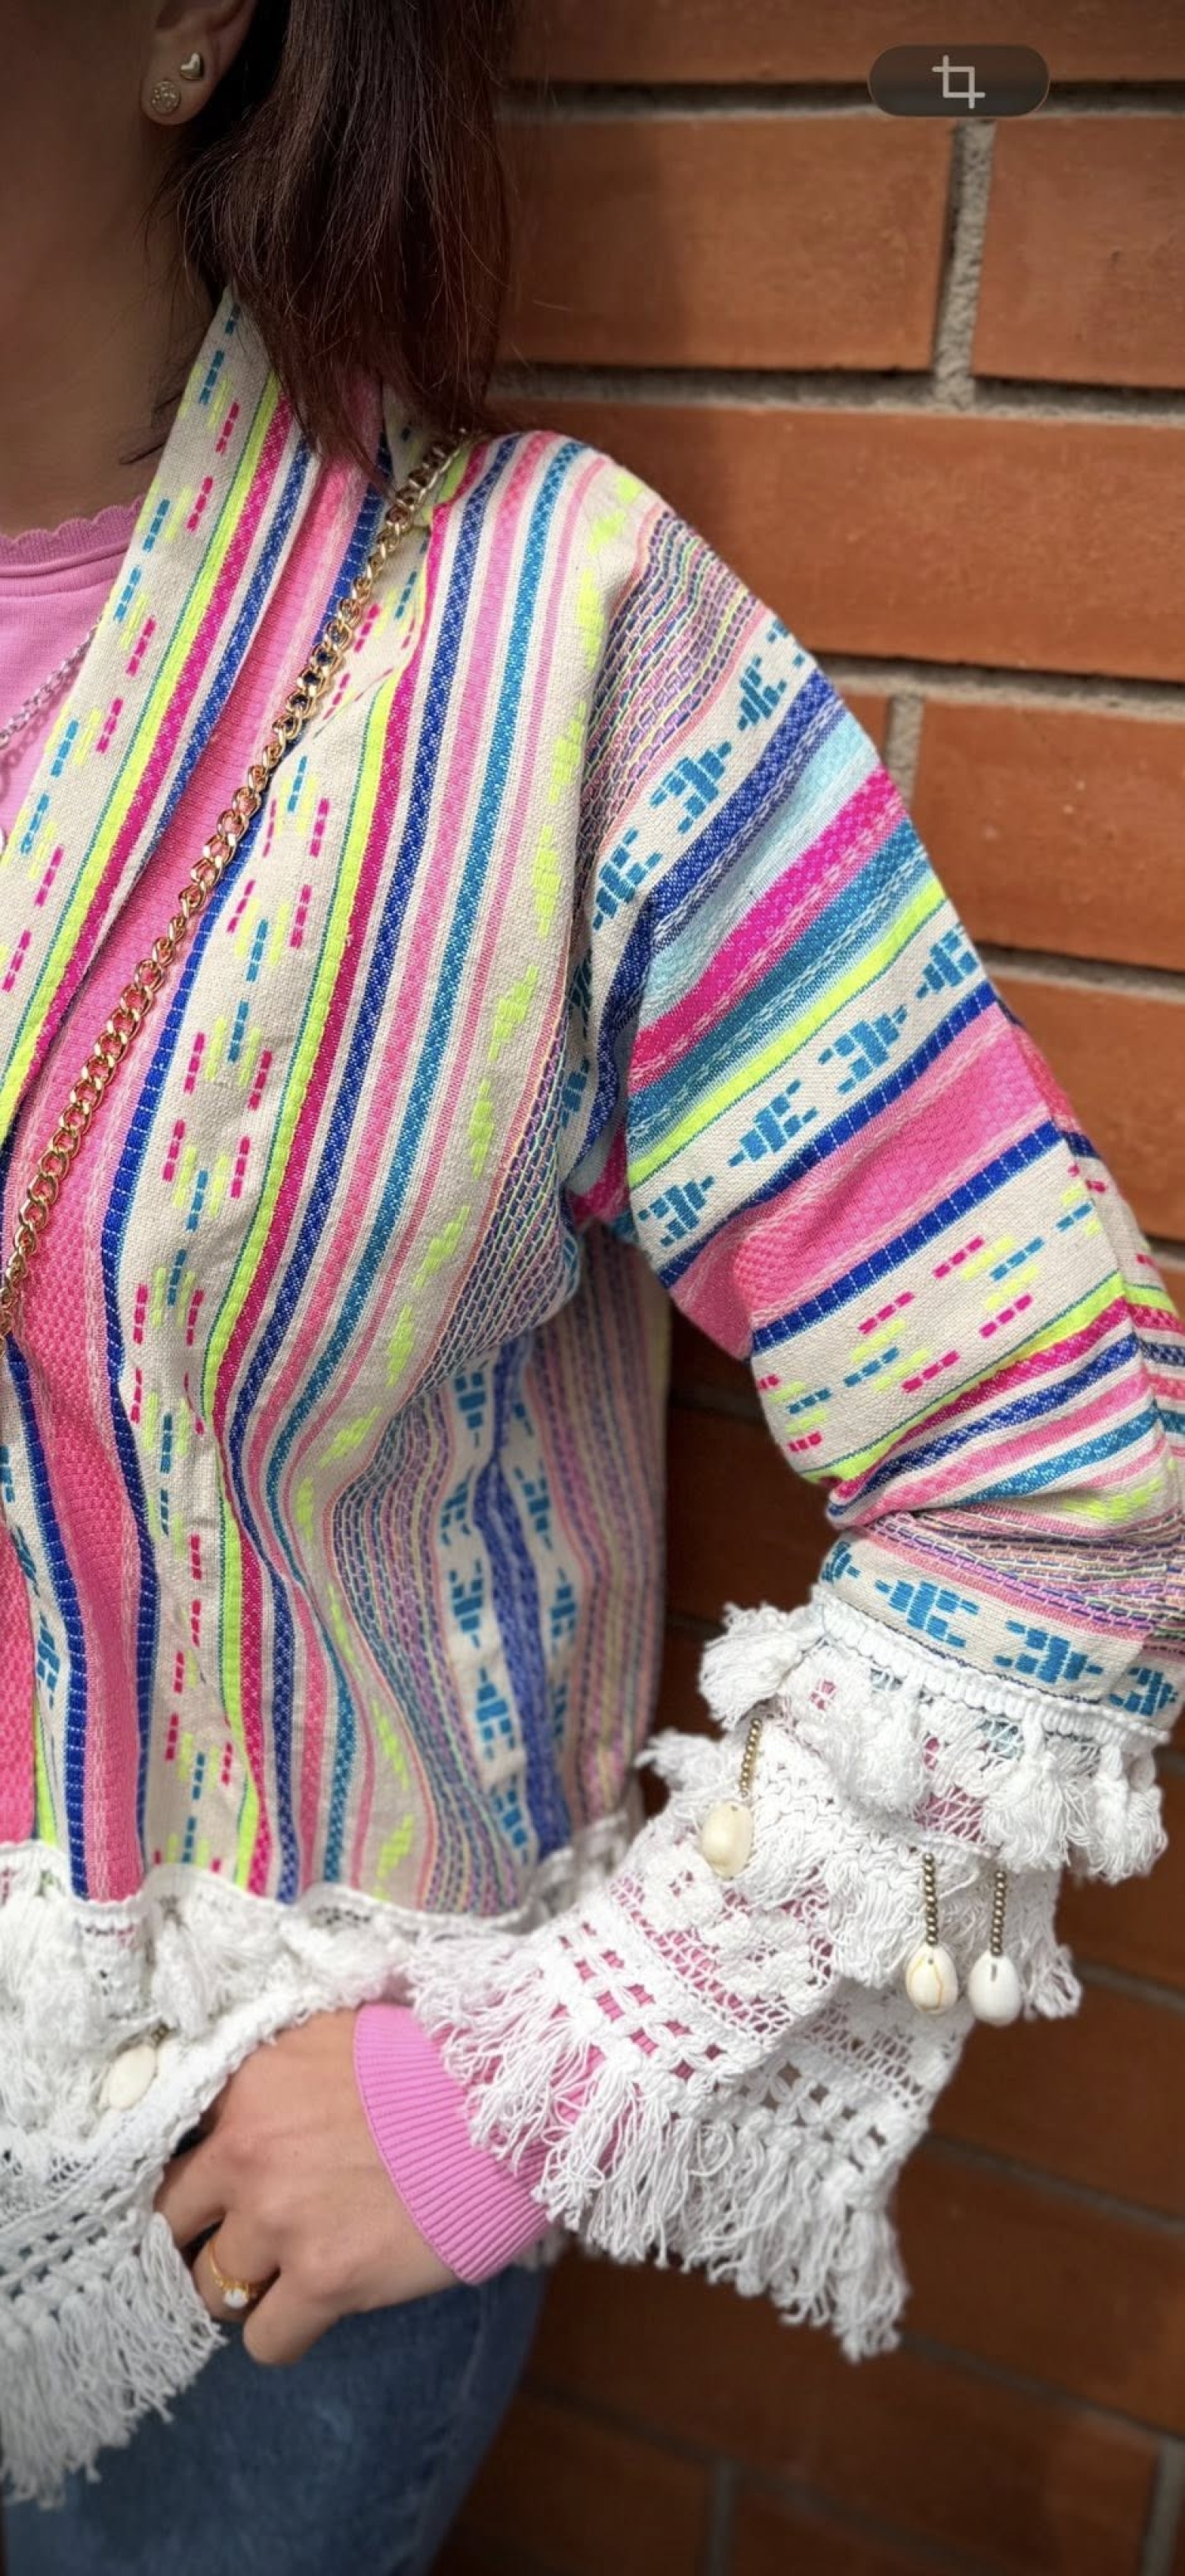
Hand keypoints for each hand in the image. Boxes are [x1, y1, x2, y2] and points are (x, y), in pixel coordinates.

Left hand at [155, 2007, 457, 2364]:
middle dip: (201, 2233)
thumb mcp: (334, 2035)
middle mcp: (245, 2153)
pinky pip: (266, 2340)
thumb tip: (247, 2105)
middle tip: (241, 2236)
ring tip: (285, 2275)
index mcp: (245, 2084)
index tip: (215, 2186)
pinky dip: (285, 2333)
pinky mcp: (324, 2281)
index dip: (197, 2169)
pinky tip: (314, 2310)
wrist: (507, 2104)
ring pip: (211, 2289)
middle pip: (172, 2221)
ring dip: (243, 2287)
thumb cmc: (431, 2060)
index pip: (171, 2143)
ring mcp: (280, 2222)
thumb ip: (277, 2073)